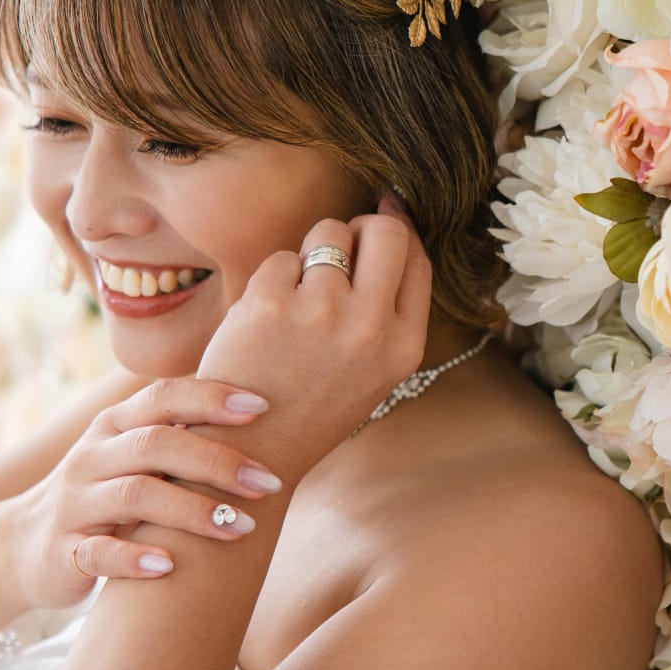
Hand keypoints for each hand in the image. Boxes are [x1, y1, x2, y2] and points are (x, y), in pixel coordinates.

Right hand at [4, 379, 288, 608]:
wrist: (22, 546)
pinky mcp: (62, 552)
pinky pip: (98, 553)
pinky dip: (133, 559)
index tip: (263, 408)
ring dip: (192, 511)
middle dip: (217, 462)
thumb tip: (271, 411)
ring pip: (135, 496)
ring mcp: (74, 504)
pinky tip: (169, 566)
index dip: (211, 398)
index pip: (162, 397)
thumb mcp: (136, 458)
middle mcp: (92, 458)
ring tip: (241, 528)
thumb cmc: (107, 495)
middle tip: (269, 483)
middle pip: (155, 445)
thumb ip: (184, 435)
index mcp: (115, 427)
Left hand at [194, 196, 432, 476]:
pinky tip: (267, 319)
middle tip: (343, 248)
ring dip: (313, 252)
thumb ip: (389, 308)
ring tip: (300, 294)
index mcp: (404, 346)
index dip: (401, 233)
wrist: (253, 451)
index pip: (417, 260)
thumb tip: (392, 218)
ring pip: (329, 233)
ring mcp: (321, 312)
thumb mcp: (376, 370)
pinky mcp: (270, 303)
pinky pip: (281, 259)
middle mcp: (370, 327)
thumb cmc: (314, 405)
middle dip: (364, 226)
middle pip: (386, 230)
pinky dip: (274, 280)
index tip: (384, 221)